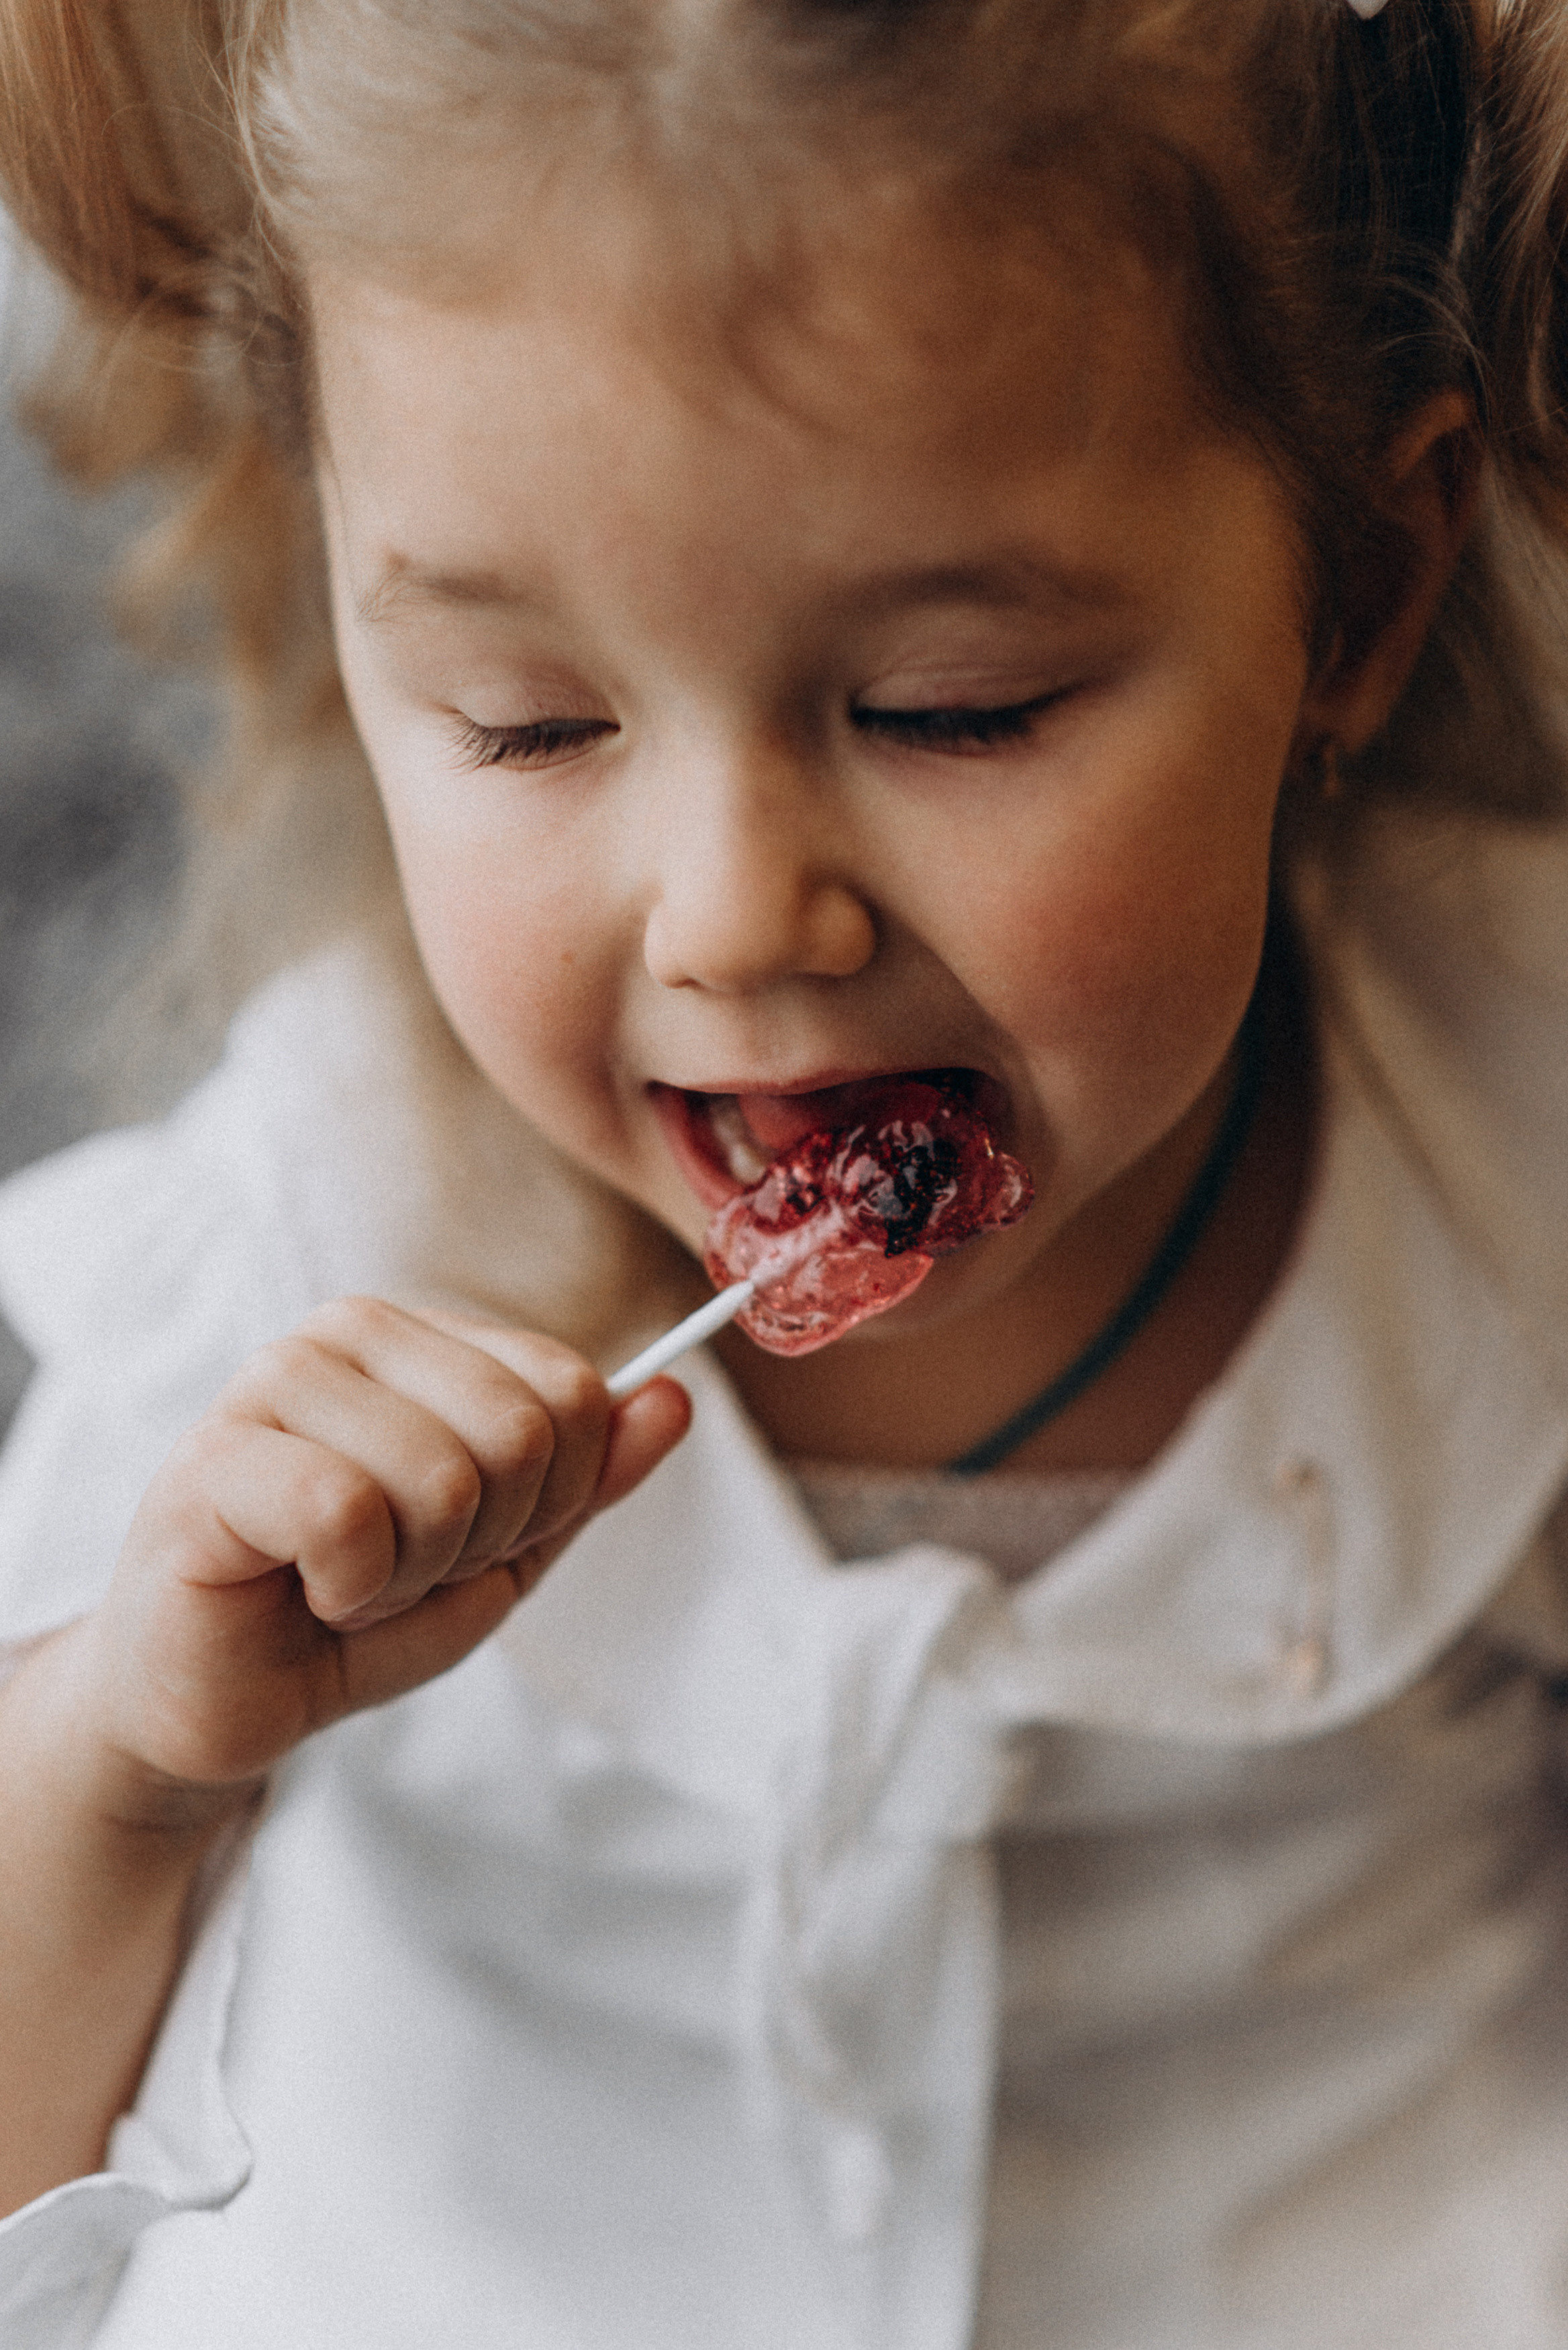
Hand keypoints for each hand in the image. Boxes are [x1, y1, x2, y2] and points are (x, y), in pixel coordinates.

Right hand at [69, 1298, 689, 1814]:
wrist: (226, 1702)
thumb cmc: (357, 1610)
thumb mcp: (507, 1550)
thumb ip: (591, 1477)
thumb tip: (677, 1399)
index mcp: (425, 1336)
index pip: (571, 1391)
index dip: (549, 1501)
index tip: (474, 1541)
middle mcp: (350, 1330)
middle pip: (521, 1431)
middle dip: (483, 1541)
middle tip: (402, 1569)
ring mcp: (275, 1381)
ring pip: (442, 1476)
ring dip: (411, 1573)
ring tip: (347, 1580)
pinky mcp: (214, 1455)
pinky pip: (348, 1513)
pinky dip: (351, 1587)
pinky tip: (304, 1588)